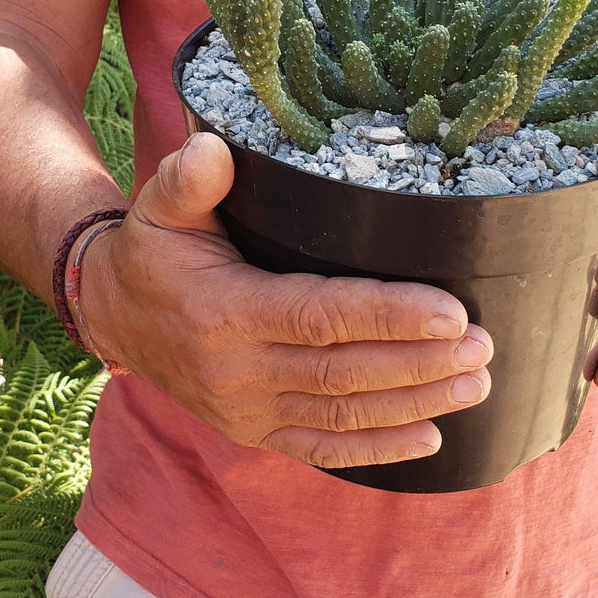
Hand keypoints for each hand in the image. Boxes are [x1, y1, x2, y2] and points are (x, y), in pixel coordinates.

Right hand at [77, 131, 492, 468]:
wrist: (114, 318)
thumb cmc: (152, 254)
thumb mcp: (159, 209)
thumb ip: (189, 180)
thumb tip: (214, 148)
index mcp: (226, 312)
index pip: (322, 317)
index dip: (389, 315)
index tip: (451, 313)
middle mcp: (239, 372)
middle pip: (346, 373)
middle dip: (421, 362)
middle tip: (483, 346)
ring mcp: (247, 410)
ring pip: (344, 415)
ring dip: (415, 404)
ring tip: (475, 385)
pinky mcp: (255, 430)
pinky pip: (321, 448)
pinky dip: (377, 449)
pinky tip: (430, 437)